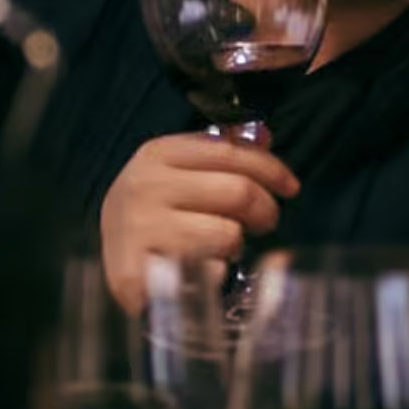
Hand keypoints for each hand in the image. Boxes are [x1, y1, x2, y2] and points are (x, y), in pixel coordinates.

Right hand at [100, 133, 299, 310]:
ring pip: (228, 233)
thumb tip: (263, 134)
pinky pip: (210, 272)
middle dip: (264, 210)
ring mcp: (140, 228)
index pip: (230, 152)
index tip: (290, 187)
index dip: (271, 169)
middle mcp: (145, 185)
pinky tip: (203, 271)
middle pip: (238, 191)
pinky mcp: (140, 273)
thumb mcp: (182, 175)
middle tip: (264, 223)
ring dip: (236, 244)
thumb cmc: (158, 215)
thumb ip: (222, 155)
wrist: (117, 264)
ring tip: (221, 247)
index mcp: (158, 154)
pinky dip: (217, 274)